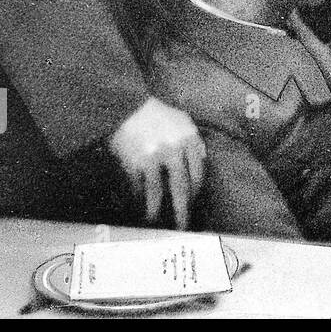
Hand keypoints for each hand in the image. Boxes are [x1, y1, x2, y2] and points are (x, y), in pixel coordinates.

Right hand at [107, 97, 205, 229]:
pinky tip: (138, 203)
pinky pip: (138, 186)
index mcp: (189, 140)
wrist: (127, 105)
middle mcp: (174, 150)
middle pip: (182, 188)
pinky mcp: (133, 163)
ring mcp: (153, 158)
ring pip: (157, 193)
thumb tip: (203, 160)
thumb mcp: (183, 121)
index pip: (198, 174)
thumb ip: (195, 140)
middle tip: (182, 225)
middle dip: (182, 210)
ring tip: (154, 220)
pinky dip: (138, 197)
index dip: (196, 191)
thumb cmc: (157, 114)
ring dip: (156, 210)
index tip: (192, 202)